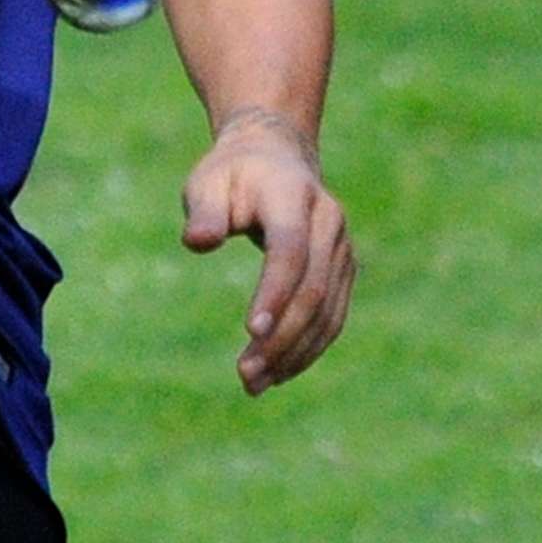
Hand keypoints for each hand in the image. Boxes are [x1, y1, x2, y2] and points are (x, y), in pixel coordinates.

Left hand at [180, 108, 354, 393]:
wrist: (275, 158)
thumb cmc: (232, 175)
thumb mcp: (208, 182)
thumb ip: (205, 212)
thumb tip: (197, 242)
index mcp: (294, 196)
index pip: (291, 250)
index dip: (274, 293)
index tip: (249, 332)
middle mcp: (329, 222)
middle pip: (312, 288)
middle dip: (281, 337)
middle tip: (244, 375)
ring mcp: (342, 248)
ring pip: (328, 311)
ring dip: (294, 353)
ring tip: (255, 384)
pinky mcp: (343, 271)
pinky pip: (332, 317)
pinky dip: (308, 349)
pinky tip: (278, 373)